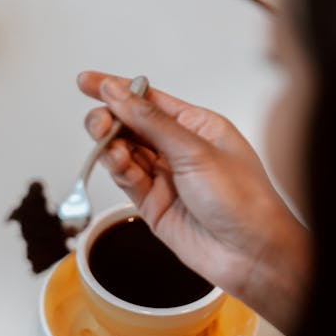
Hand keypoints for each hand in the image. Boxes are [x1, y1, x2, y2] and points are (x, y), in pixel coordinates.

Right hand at [77, 71, 310, 335]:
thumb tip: (120, 95)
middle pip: (133, 127)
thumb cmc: (242, 200)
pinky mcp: (154, 206)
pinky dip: (118, 169)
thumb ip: (152, 123)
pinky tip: (116, 160)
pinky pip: (128, 181)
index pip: (150, 101)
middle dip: (111, 120)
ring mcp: (166, 179)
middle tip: (98, 121)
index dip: (117, 90)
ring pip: (126, 154)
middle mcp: (180, 151)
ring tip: (103, 138)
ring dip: (111, 145)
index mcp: (199, 127)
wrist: (249, 253)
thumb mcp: (196, 150)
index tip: (87, 82)